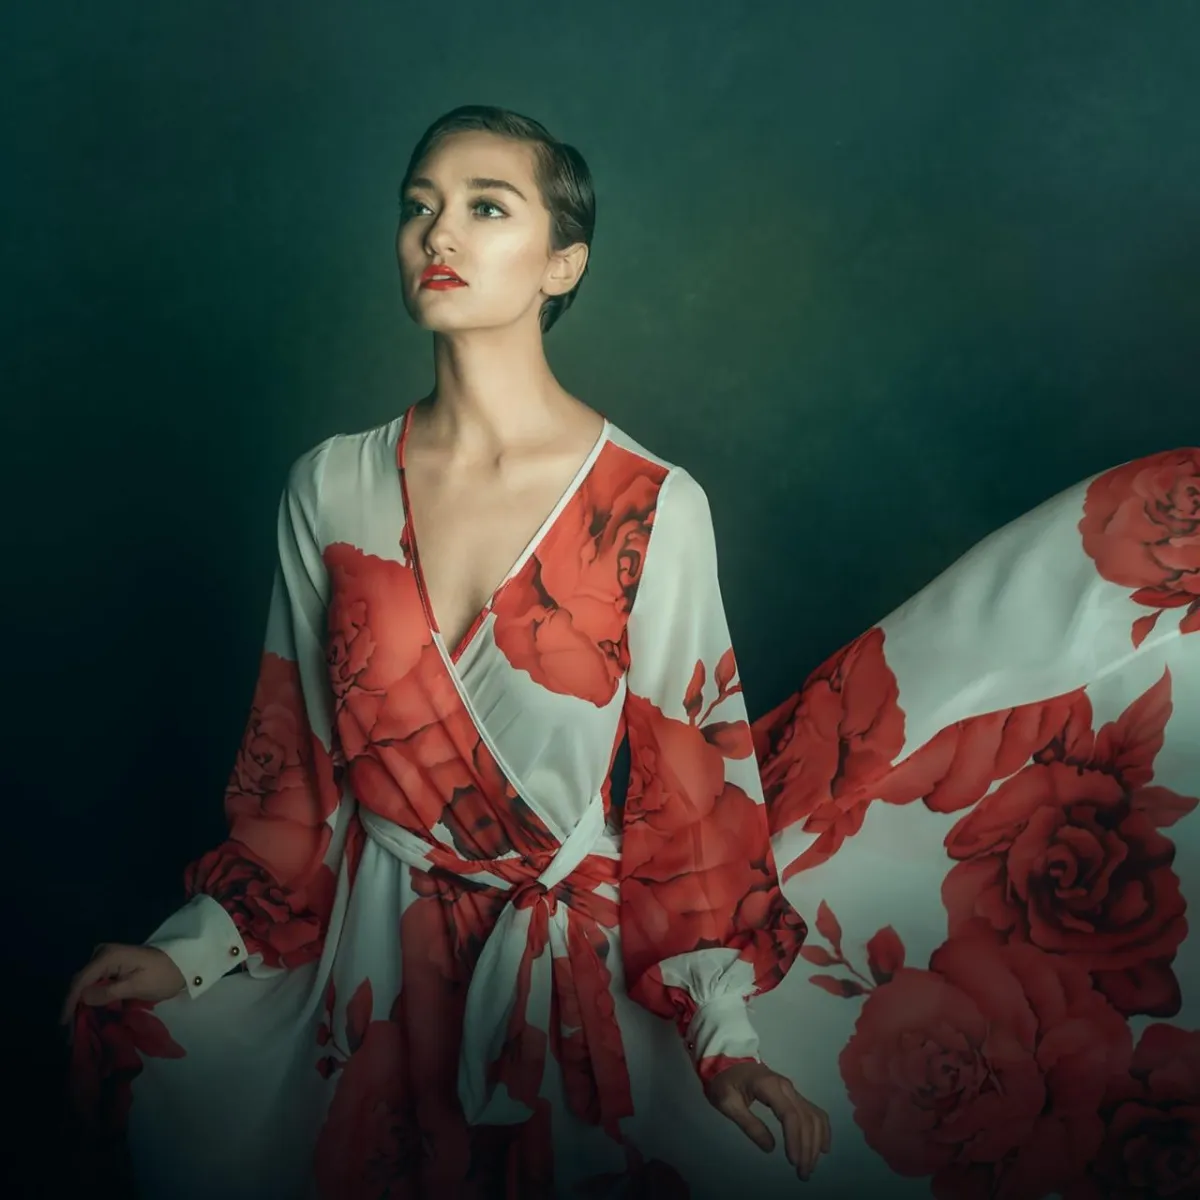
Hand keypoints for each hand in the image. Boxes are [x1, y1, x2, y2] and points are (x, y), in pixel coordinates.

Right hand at [60, 942, 185, 1023]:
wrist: (181, 966)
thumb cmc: (162, 976)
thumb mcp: (136, 987)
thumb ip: (108, 993)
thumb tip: (82, 998)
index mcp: (108, 956)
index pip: (81, 980)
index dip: (70, 1002)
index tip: (64, 1023)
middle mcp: (103, 953)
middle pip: (81, 981)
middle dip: (74, 1005)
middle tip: (69, 1030)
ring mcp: (107, 958)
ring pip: (86, 983)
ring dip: (81, 1003)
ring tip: (76, 1025)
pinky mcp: (112, 965)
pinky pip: (95, 983)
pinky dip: (91, 998)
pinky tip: (86, 1012)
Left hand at [706, 1061, 830, 1181]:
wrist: (726, 1060)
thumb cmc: (725, 1082)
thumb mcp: (728, 1103)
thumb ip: (749, 1124)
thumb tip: (770, 1148)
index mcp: (769, 1086)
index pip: (789, 1115)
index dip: (794, 1139)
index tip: (793, 1161)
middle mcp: (786, 1087)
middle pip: (805, 1118)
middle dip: (807, 1148)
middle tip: (802, 1173)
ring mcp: (792, 1090)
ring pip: (813, 1116)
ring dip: (815, 1142)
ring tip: (809, 1166)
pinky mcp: (793, 1095)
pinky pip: (813, 1111)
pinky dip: (821, 1129)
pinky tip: (823, 1146)